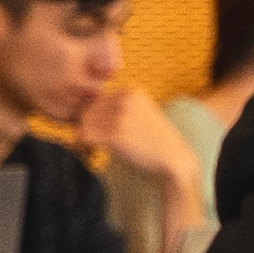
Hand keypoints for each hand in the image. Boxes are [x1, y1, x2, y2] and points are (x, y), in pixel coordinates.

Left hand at [71, 69, 207, 233]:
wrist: (173, 161)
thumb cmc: (152, 143)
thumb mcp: (137, 117)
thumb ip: (114, 110)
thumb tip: (80, 116)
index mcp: (131, 91)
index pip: (96, 101)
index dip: (93, 120)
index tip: (101, 135)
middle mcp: (126, 99)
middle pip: (87, 111)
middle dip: (87, 129)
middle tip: (94, 146)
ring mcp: (121, 115)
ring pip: (84, 124)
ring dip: (85, 139)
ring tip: (95, 150)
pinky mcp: (117, 134)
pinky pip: (85, 137)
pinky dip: (85, 147)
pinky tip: (95, 153)